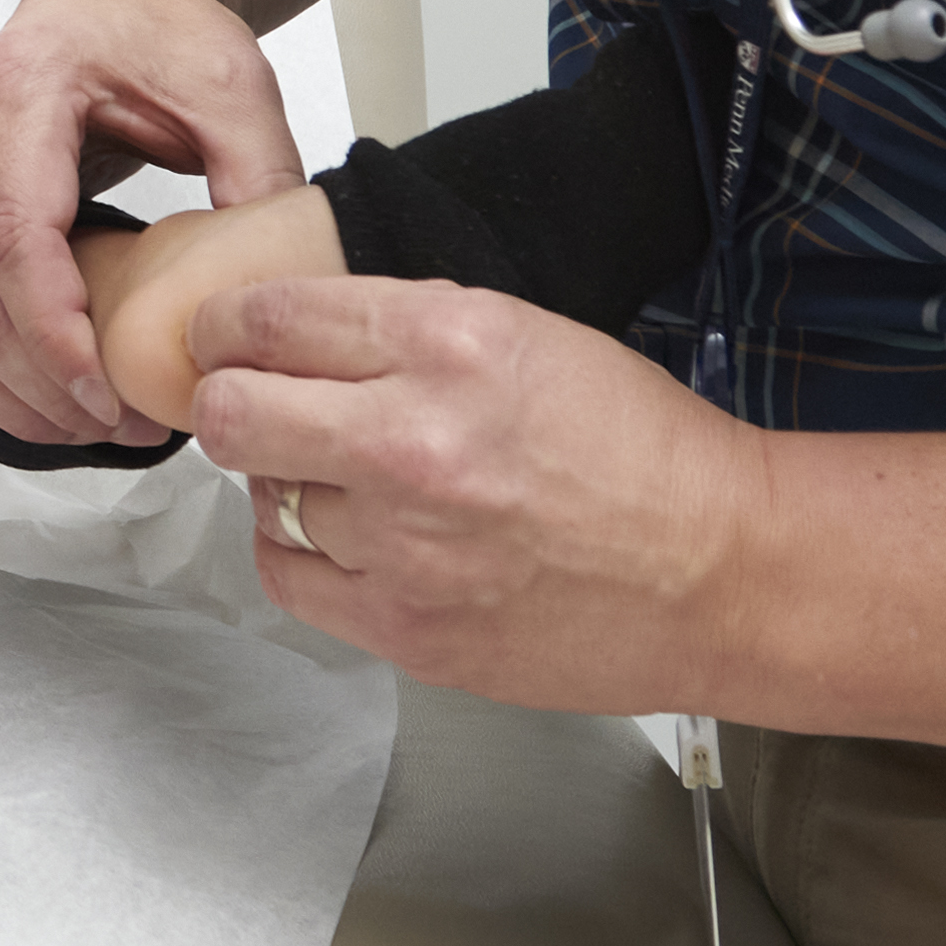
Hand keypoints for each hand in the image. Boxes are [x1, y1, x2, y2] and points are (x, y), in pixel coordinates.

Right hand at [0, 0, 308, 442]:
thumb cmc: (160, 28)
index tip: (114, 399)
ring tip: (78, 427)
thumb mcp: (233, 86)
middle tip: (122, 428)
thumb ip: (259, 176)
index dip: (56, 338)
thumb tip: (272, 286)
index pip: (14, 239)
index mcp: (21, 91)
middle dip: (39, 388)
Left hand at [191, 269, 763, 716]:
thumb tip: (292, 336)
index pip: (268, 317)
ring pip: (260, 496)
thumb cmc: (642, 453)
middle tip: (250, 404)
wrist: (722, 570)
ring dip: (283, 480)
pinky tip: (345, 538)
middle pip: (230, 410)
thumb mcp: (524, 335)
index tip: (223, 338)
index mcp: (449, 344)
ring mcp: (405, 545)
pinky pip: (288, 576)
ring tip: (343, 480)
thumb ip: (402, 332)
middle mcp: (414, 440)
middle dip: (229, 399)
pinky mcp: (407, 628)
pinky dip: (300, 552)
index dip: (227, 327)